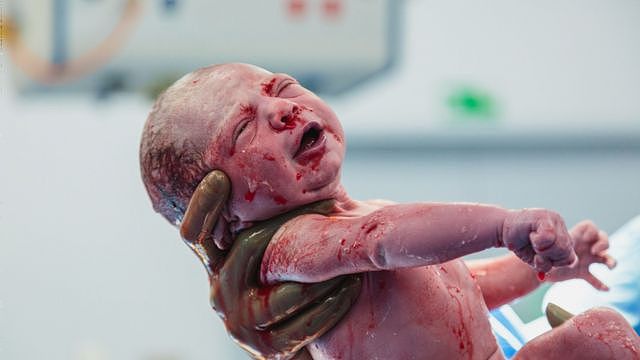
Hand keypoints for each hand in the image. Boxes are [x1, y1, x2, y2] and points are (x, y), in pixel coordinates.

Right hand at [181, 170, 361, 359]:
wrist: (301, 340)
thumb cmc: (296, 280)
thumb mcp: (282, 247)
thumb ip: (283, 215)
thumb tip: (312, 158)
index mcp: (219, 264)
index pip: (196, 234)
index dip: (201, 207)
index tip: (218, 177)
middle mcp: (220, 293)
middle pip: (245, 251)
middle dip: (288, 228)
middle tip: (331, 207)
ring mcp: (240, 324)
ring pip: (283, 293)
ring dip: (322, 274)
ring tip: (351, 255)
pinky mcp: (267, 350)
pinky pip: (304, 324)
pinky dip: (331, 304)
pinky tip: (352, 287)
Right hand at [502, 209, 576, 272]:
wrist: (501, 228)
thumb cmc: (520, 243)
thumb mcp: (538, 258)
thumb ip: (554, 261)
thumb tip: (573, 263)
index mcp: (562, 236)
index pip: (570, 258)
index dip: (555, 263)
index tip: (540, 258)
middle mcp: (560, 226)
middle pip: (566, 253)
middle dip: (549, 258)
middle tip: (535, 250)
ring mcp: (554, 219)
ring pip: (560, 246)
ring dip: (543, 250)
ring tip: (533, 241)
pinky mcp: (544, 217)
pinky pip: (549, 237)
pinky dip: (538, 242)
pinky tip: (530, 235)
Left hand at [546, 220, 615, 289]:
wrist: (536, 262)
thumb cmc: (539, 248)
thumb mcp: (542, 244)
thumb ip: (544, 244)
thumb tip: (541, 251)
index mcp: (574, 236)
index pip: (590, 228)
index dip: (593, 231)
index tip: (587, 239)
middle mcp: (582, 246)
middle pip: (603, 239)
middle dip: (604, 243)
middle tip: (595, 251)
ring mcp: (585, 260)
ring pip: (605, 258)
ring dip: (610, 261)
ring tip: (608, 266)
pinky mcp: (581, 273)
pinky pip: (595, 279)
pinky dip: (600, 284)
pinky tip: (605, 288)